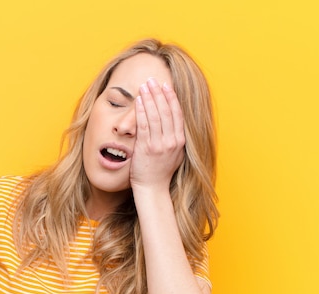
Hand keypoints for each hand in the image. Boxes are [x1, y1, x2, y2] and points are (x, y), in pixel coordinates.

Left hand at [130, 77, 185, 191]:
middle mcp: (172, 141)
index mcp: (180, 141)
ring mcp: (160, 144)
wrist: (153, 188)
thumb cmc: (161, 172)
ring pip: (156, 115)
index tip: (167, 85)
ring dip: (150, 98)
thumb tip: (173, 124)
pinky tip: (139, 101)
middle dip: (159, 93)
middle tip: (152, 80)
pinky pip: (144, 125)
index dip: (172, 98)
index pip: (177, 113)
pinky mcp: (147, 148)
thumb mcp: (174, 154)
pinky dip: (142, 111)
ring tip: (144, 86)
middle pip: (166, 111)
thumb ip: (174, 138)